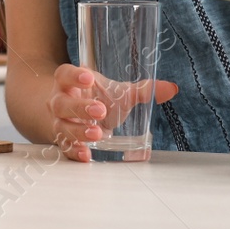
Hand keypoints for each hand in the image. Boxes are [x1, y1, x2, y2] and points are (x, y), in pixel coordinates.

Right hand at [48, 63, 177, 161]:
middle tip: (100, 111)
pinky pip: (64, 146)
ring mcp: (59, 121)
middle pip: (62, 102)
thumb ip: (142, 90)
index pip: (65, 74)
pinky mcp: (62, 140)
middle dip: (81, 107)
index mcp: (69, 81)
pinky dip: (74, 151)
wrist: (70, 113)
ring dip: (79, 131)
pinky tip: (86, 154)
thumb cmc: (95, 98)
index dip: (74, 76)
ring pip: (62, 125)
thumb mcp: (116, 92)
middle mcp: (59, 100)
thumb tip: (171, 88)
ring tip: (98, 134)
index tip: (89, 78)